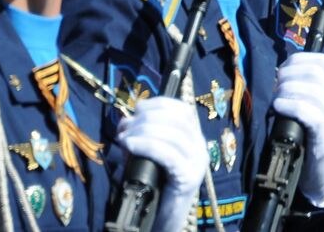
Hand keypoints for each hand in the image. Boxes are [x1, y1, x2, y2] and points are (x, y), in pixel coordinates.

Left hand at [116, 96, 208, 231]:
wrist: (163, 219)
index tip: (136, 108)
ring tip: (124, 139)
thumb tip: (125, 121)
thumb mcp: (147, 156)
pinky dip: (147, 145)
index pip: (182, 109)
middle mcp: (199, 146)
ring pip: (172, 134)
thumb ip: (141, 138)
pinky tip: (131, 146)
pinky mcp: (188, 177)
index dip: (158, 104)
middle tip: (124, 129)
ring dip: (143, 132)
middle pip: (175, 119)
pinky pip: (168, 154)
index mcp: (193, 138)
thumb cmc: (153, 187)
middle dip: (146, 119)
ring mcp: (196, 162)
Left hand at [271, 52, 323, 206]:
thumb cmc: (313, 141)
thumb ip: (305, 92)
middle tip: (274, 89)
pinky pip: (305, 109)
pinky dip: (288, 105)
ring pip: (309, 87)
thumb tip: (279, 76)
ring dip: (285, 90)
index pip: (321, 60)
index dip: (297, 60)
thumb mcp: (314, 110)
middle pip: (313, 71)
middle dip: (287, 75)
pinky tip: (278, 109)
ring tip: (275, 101)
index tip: (281, 71)